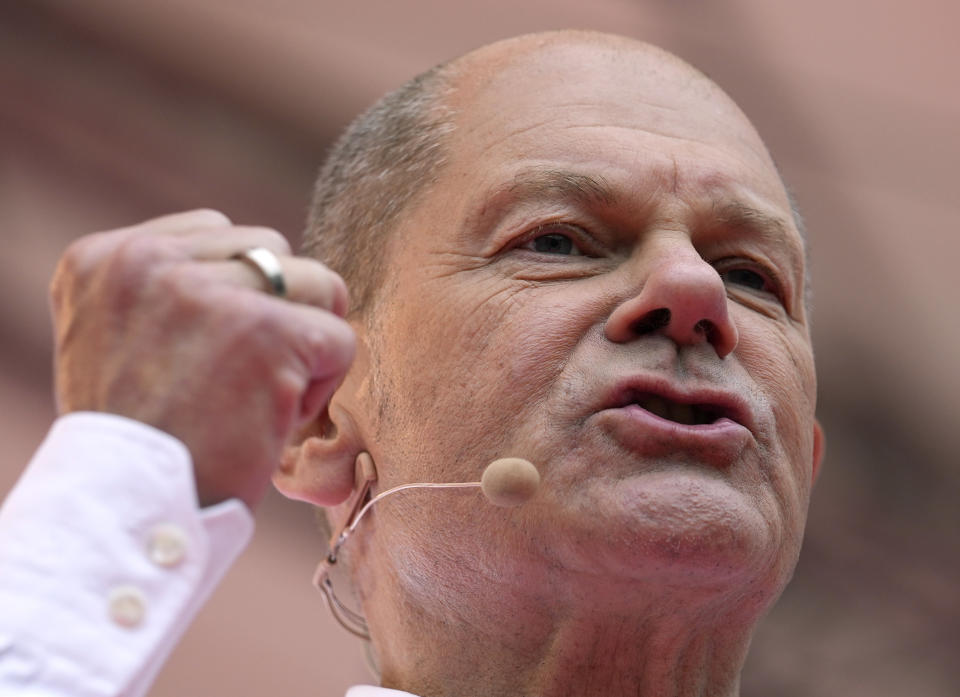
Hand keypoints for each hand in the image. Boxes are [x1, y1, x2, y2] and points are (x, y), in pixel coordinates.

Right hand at [50, 210, 355, 509]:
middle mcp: (150, 261)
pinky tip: (278, 421)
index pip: (215, 232)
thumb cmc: (139, 444)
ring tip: (262, 398)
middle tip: (243, 380)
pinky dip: (325, 385)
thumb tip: (271, 261)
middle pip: (271, 251)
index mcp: (105, 258)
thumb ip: (173, 292)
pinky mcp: (268, 332)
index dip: (235, 296)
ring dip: (306, 342)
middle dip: (276, 311)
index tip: (211, 355)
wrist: (130, 515)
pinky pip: (341, 337)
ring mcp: (209, 293)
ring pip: (316, 283)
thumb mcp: (123, 343)